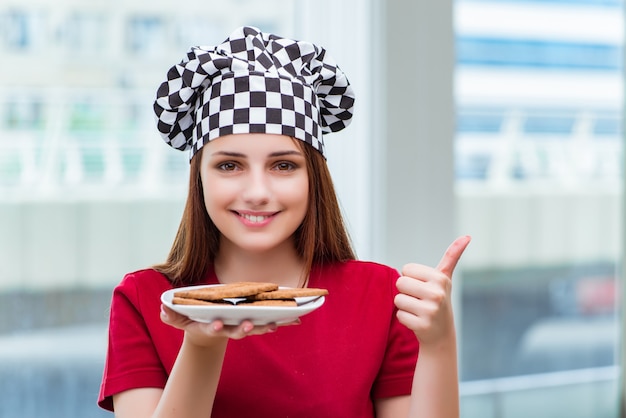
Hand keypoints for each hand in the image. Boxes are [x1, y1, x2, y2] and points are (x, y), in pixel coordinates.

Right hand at [160, 304, 298, 346]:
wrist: (208, 332)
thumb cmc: (194, 320)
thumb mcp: (179, 319)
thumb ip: (171, 315)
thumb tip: (163, 310)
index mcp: (213, 326)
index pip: (215, 328)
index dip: (216, 327)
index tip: (218, 323)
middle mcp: (229, 329)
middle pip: (238, 331)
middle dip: (244, 329)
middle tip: (248, 325)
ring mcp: (241, 327)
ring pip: (255, 328)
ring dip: (265, 327)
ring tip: (275, 324)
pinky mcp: (253, 324)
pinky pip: (267, 323)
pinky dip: (280, 322)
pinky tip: (296, 319)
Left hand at [394, 235, 470, 345]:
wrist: (442, 333)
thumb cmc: (438, 299)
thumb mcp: (445, 278)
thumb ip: (452, 256)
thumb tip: (467, 236)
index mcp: (440, 278)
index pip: (406, 269)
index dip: (411, 278)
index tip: (423, 286)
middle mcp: (437, 293)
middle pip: (400, 283)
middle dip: (406, 291)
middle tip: (419, 300)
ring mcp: (430, 310)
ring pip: (398, 299)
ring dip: (405, 305)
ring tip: (418, 310)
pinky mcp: (422, 325)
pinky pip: (399, 315)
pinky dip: (405, 318)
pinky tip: (417, 321)